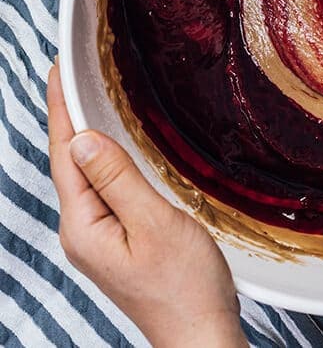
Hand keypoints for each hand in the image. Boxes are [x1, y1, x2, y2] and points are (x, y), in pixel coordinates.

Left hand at [47, 62, 246, 347]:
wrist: (201, 337)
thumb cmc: (185, 289)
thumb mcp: (154, 223)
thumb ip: (117, 179)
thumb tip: (83, 138)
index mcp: (84, 226)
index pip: (65, 153)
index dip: (61, 107)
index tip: (57, 68)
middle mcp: (82, 232)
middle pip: (69, 161)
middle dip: (68, 114)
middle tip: (68, 70)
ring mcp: (98, 238)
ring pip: (85, 174)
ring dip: (84, 134)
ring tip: (83, 96)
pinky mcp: (116, 241)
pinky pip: (101, 187)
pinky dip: (103, 157)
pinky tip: (111, 146)